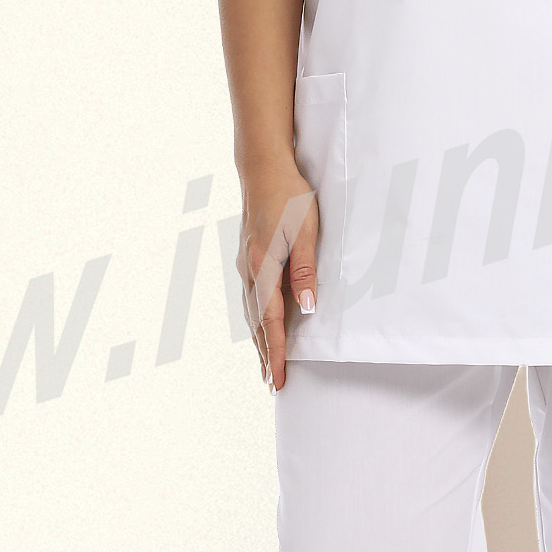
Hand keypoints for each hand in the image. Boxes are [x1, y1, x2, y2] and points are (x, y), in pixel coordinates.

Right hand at [237, 153, 318, 391]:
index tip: (279, 379)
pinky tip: (259, 323)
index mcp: (264, 268)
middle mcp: (250, 271)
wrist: (262, 167)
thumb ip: (306, 271)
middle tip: (272, 383)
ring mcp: (245, 264)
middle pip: (256, 324)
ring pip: (251, 312)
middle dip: (264, 355)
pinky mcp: (247, 255)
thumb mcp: (306, 231)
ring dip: (258, 340)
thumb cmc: (289, 196)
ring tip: (265, 363)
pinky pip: (250, 297)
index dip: (276, 353)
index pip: (270, 322)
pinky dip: (255, 319)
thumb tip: (306, 309)